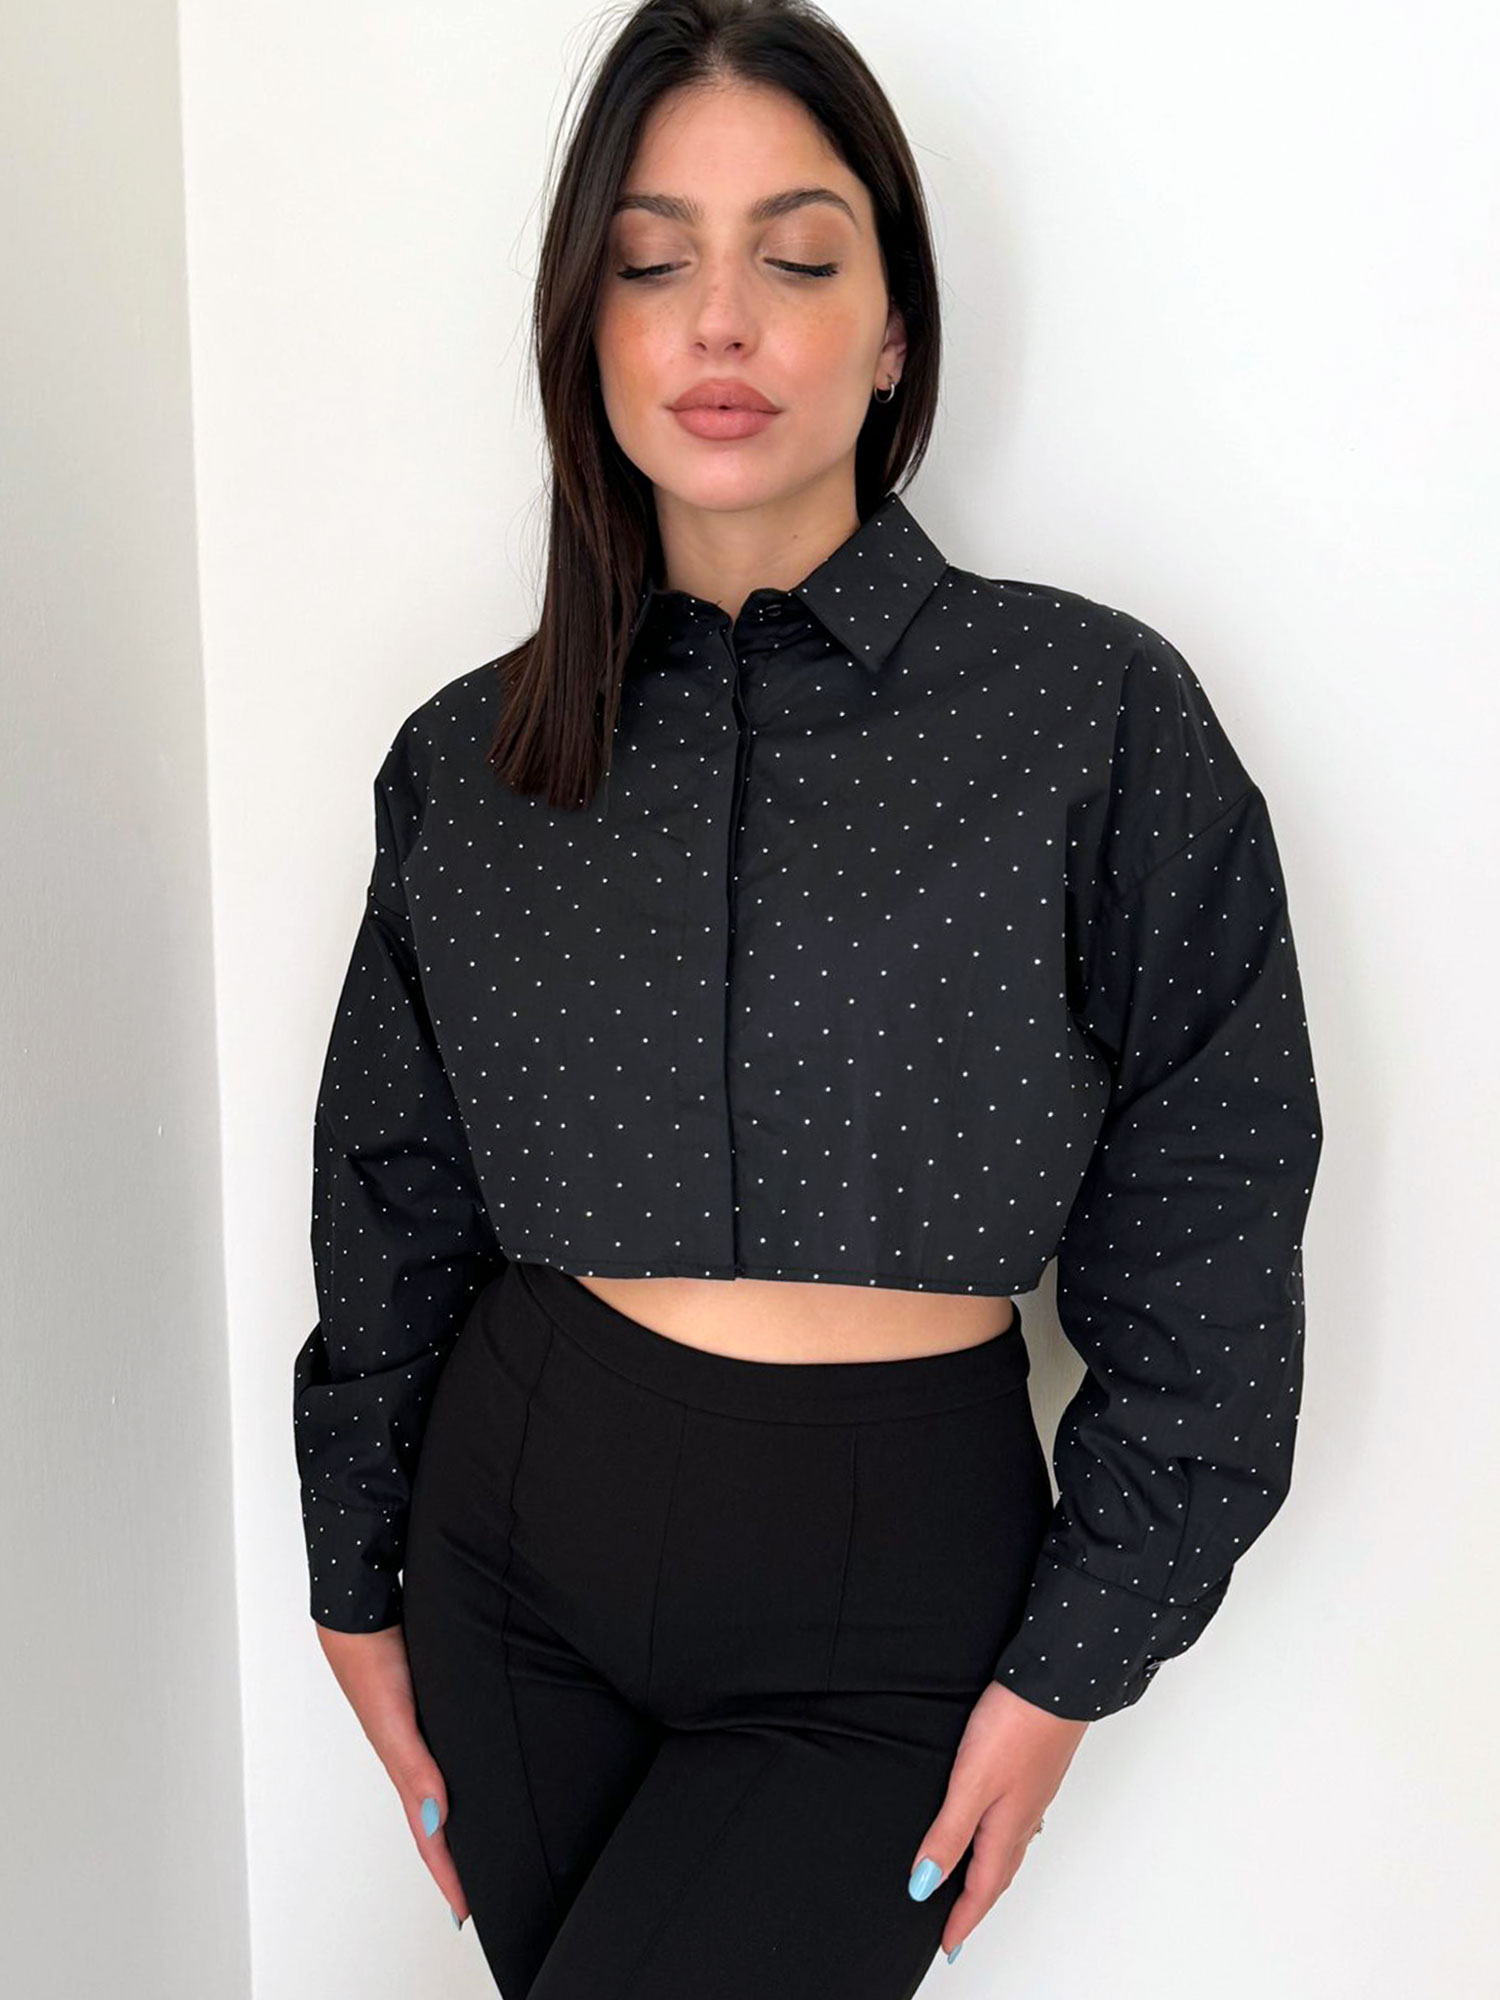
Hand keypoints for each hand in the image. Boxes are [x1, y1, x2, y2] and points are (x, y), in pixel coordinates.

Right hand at [315, 1621, 469, 1929]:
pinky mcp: (426, 1704)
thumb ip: (415, 1766)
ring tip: (478, 1843)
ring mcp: (417, 1730)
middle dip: (451, 1858)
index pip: (428, 1835)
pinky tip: (472, 1770)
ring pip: (439, 1788)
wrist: (362, 1608)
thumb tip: (436, 1818)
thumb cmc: (372, 1660)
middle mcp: (411, 1754)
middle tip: (475, 1891)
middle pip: (434, 1820)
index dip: (446, 1874)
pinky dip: (455, 1777)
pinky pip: (444, 1754)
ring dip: (454, 1820)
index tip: (463, 1912)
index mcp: (403, 1767)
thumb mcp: (396, 1719)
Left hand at [907, 1680, 1089, 1960]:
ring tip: (975, 1886)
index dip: (961, 1920)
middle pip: (998, 1874)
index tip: (947, 1947)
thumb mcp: (970, 1782)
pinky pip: (1018, 1822)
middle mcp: (1023, 1817)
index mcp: (1006, 1828)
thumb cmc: (1016, 1726)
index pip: (981, 1888)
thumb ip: (948, 1833)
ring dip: (991, 1873)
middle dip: (977, 1905)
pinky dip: (1002, 1839)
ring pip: (1009, 1848)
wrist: (1058, 1681)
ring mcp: (1032, 1794)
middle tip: (959, 1928)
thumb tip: (924, 1886)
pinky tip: (998, 1825)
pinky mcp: (1034, 1771)